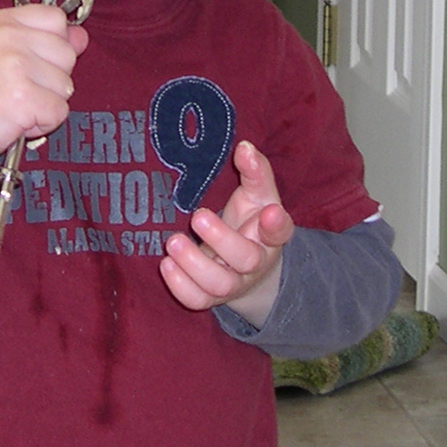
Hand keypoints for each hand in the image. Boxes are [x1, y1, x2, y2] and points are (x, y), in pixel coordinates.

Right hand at [0, 6, 88, 163]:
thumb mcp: (3, 52)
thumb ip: (43, 41)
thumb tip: (81, 36)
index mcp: (3, 21)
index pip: (56, 19)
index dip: (53, 45)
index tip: (30, 61)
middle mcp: (9, 37)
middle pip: (67, 53)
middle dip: (51, 78)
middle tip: (18, 88)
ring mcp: (15, 66)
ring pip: (66, 86)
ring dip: (47, 103)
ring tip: (16, 104)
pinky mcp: (22, 98)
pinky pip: (59, 111)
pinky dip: (43, 124)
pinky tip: (18, 121)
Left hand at [160, 140, 292, 325]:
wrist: (242, 265)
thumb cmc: (249, 221)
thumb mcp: (256, 195)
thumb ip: (254, 171)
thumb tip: (244, 146)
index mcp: (269, 236)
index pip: (281, 232)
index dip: (276, 225)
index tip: (270, 212)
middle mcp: (255, 263)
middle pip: (247, 260)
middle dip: (222, 240)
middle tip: (198, 216)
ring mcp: (234, 283)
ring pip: (220, 284)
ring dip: (194, 265)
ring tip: (172, 241)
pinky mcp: (211, 297)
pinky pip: (198, 300)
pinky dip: (180, 286)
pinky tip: (166, 264)